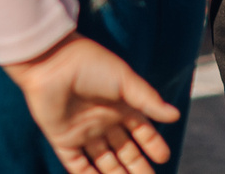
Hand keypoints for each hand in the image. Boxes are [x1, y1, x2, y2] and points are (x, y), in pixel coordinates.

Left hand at [1, 33, 177, 172]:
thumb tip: (175, 115)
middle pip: (125, 151)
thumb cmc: (88, 64)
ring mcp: (83, 131)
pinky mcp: (63, 139)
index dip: (152, 144)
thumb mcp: (124, 80)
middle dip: (138, 168)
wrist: (49, 61)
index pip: (141, 130)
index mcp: (119, 104)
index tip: (163, 157)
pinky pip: (77, 165)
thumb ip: (148, 100)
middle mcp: (102, 120)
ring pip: (105, 163)